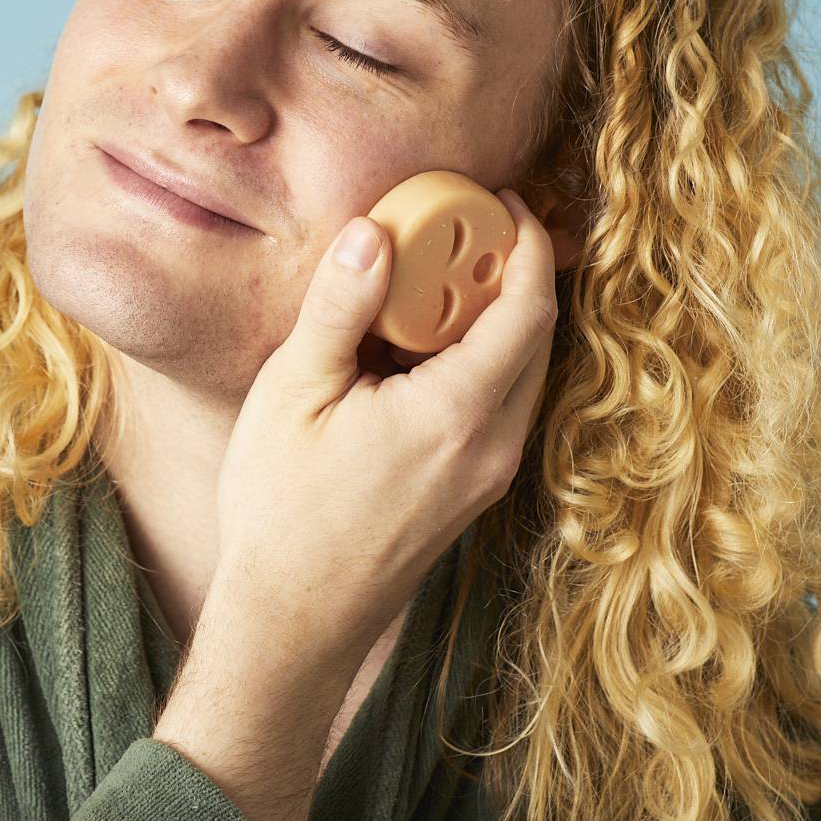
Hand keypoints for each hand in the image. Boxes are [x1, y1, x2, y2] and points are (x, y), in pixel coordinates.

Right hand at [213, 187, 557, 661]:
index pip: (528, 307)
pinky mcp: (473, 493)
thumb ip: (340, 307)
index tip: (499, 200)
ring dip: (496, 319)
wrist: (294, 620)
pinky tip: (421, 348)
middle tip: (467, 226)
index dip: (523, 242)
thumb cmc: (283, 511)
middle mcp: (493, 446)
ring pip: (522, 373)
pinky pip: (500, 406)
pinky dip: (480, 361)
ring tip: (439, 280)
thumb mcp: (295, 392)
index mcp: (457, 413)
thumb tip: (372, 231)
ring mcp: (489, 476)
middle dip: (513, 272)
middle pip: (538, 337)